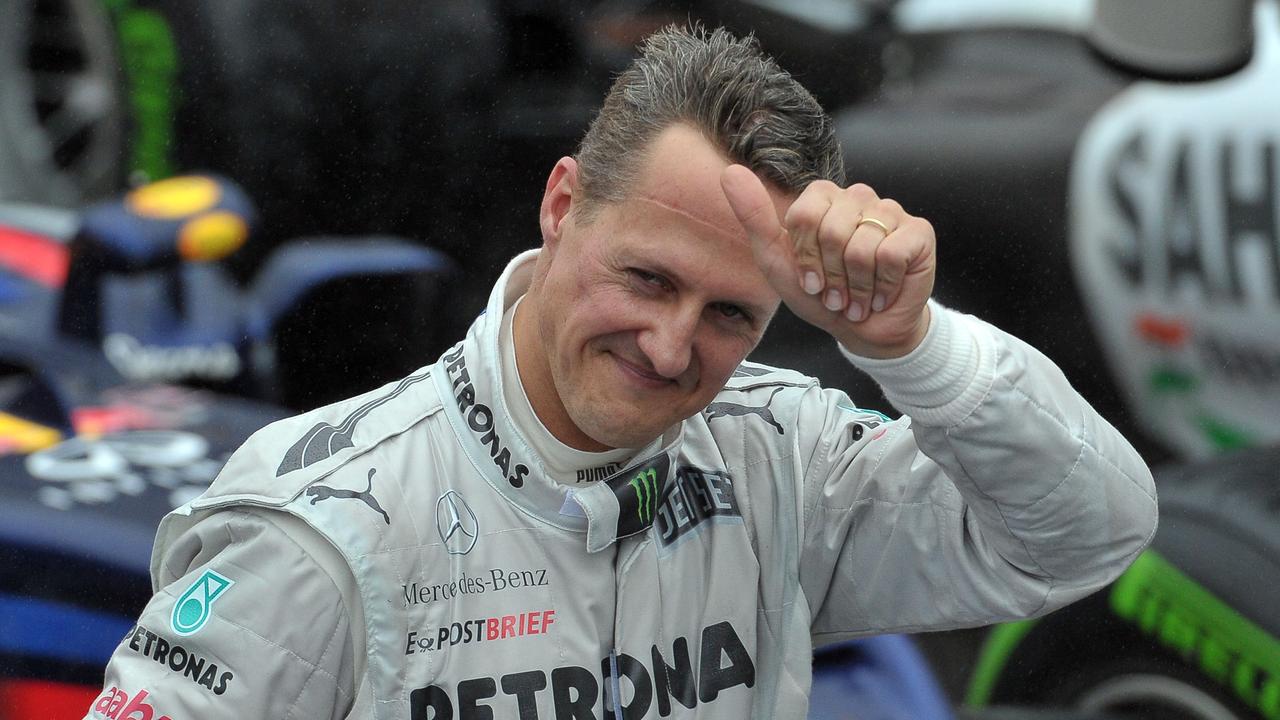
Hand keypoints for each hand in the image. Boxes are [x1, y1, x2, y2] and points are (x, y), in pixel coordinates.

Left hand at [721, 165, 935, 358]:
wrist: (864, 331)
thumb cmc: (821, 295)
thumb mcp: (777, 261)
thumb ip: (754, 216)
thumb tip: (730, 172)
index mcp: (824, 199)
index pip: (804, 215)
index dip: (806, 257)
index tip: (811, 280)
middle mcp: (858, 197)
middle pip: (832, 230)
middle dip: (830, 275)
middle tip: (837, 293)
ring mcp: (890, 211)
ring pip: (861, 246)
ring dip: (856, 287)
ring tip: (857, 297)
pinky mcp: (919, 232)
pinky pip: (890, 254)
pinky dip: (882, 286)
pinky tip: (883, 293)